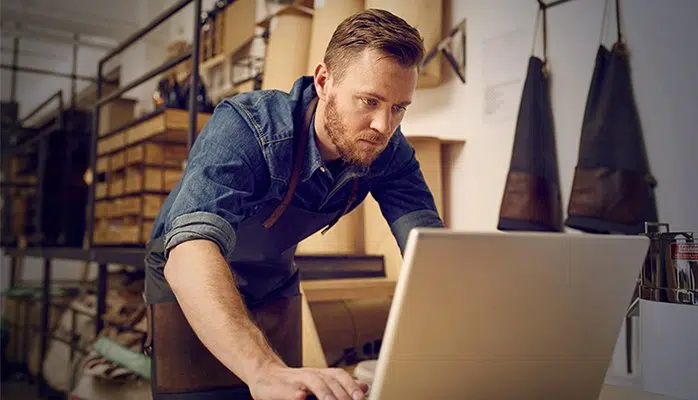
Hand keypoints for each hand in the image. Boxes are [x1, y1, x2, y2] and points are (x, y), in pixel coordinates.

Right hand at [248, 364, 368, 399]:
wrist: (265, 376)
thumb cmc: (294, 383)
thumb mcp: (319, 382)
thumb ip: (340, 386)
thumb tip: (364, 387)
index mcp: (321, 375)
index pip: (340, 376)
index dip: (351, 386)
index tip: (361, 398)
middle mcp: (311, 375)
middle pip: (330, 380)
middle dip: (342, 394)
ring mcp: (296, 381)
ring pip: (314, 382)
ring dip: (325, 394)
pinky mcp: (281, 388)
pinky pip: (290, 391)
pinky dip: (296, 394)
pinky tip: (301, 398)